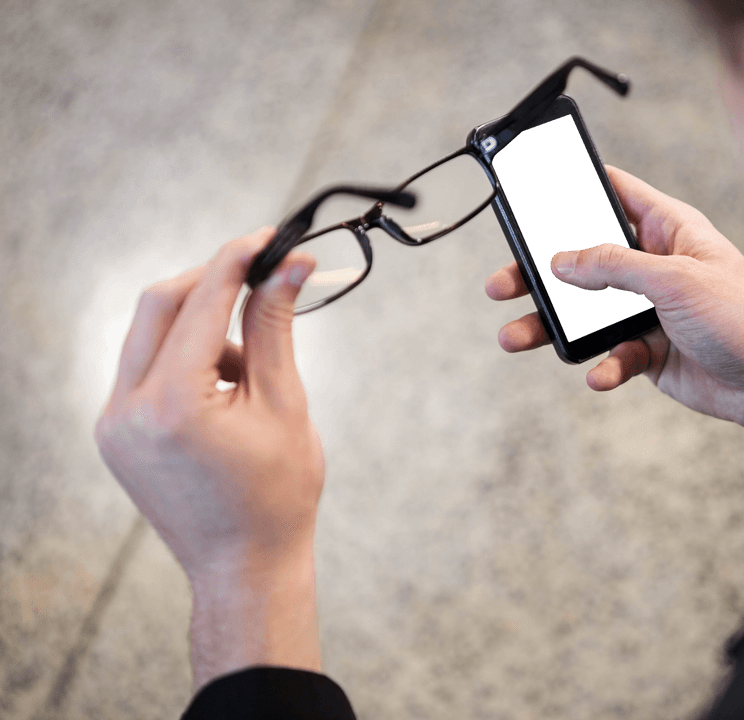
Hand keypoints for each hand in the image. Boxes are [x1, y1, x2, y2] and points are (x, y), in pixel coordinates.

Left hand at [94, 228, 323, 688]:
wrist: (245, 567)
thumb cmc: (278, 494)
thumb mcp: (284, 403)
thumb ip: (275, 326)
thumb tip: (289, 264)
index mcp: (173, 404)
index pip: (200, 302)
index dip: (236, 260)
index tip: (268, 238)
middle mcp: (126, 409)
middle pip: (159, 306)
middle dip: (211, 283)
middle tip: (260, 277)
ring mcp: (112, 424)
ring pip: (149, 337)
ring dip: (200, 327)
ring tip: (249, 369)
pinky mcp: (114, 434)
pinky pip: (143, 371)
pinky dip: (183, 360)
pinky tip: (223, 390)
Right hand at [485, 167, 743, 500]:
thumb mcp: (675, 279)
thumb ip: (615, 266)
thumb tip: (562, 261)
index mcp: (668, 230)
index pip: (613, 193)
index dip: (574, 186)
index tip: (530, 188)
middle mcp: (654, 265)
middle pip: (584, 258)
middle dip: (541, 272)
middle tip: (502, 282)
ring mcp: (648, 309)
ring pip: (586, 312)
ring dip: (551, 325)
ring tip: (514, 336)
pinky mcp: (648, 350)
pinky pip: (610, 354)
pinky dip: (600, 365)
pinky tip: (599, 373)